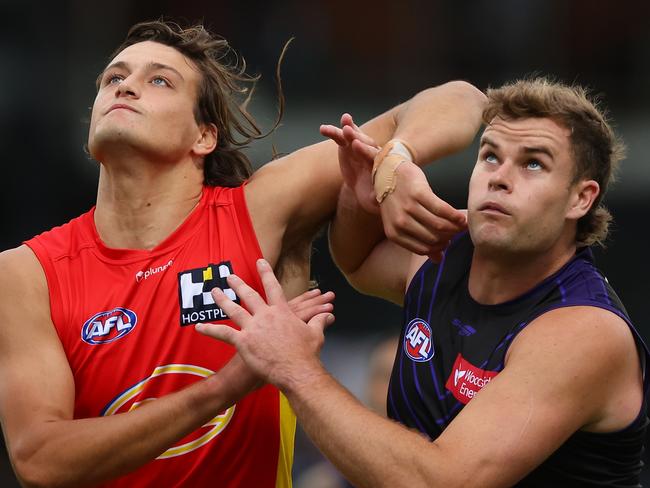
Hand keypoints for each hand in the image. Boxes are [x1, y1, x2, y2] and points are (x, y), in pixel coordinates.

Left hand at [195, 259, 333, 389]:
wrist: (297, 370)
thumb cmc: (307, 354)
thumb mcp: (316, 334)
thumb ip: (319, 322)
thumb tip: (327, 316)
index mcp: (281, 311)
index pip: (272, 287)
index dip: (265, 273)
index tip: (259, 262)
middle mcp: (265, 315)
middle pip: (249, 295)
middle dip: (238, 284)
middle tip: (230, 276)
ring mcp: (253, 328)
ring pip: (234, 309)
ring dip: (222, 300)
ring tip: (214, 291)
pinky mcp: (244, 342)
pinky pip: (224, 334)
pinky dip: (210, 330)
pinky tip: (199, 327)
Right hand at [320, 113, 379, 213]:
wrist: (367, 191)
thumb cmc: (374, 196)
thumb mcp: (377, 199)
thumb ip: (377, 196)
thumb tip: (376, 196)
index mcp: (380, 165)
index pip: (374, 156)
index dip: (365, 151)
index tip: (356, 146)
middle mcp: (371, 153)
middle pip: (365, 142)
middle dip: (357, 137)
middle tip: (348, 131)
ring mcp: (359, 148)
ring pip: (354, 136)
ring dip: (348, 128)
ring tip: (343, 120)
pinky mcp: (348, 147)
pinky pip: (341, 138)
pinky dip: (333, 132)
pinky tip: (323, 129)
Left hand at [380, 161, 466, 261]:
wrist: (390, 172)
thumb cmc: (398, 200)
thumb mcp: (402, 223)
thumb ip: (419, 242)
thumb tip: (439, 260)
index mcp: (394, 233)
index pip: (423, 248)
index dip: (439, 247)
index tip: (448, 242)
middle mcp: (400, 222)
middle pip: (433, 238)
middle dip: (449, 238)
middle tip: (457, 232)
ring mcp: (408, 208)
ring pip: (439, 225)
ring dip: (454, 228)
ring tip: (461, 225)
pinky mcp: (418, 193)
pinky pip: (442, 209)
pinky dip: (455, 216)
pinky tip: (462, 218)